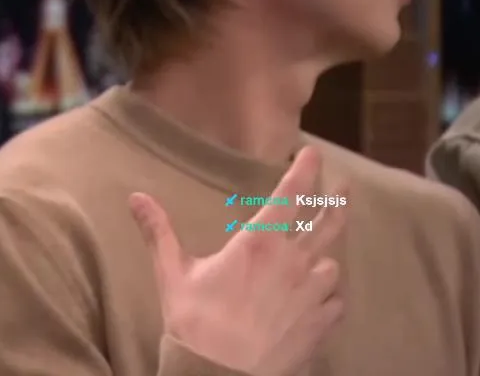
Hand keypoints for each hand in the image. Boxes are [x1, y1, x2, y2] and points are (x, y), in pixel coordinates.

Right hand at [129, 147, 347, 375]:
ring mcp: (311, 296)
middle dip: (336, 202)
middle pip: (328, 224)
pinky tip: (321, 300)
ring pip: (331, 266)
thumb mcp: (172, 274)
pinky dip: (329, 297)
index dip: (305, 170)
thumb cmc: (195, 323)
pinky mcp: (319, 327)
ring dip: (325, 258)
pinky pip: (335, 303)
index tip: (313, 152)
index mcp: (259, 244)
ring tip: (320, 257)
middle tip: (343, 189)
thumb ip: (159, 232)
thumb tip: (136, 198)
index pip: (291, 196)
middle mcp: (293, 263)